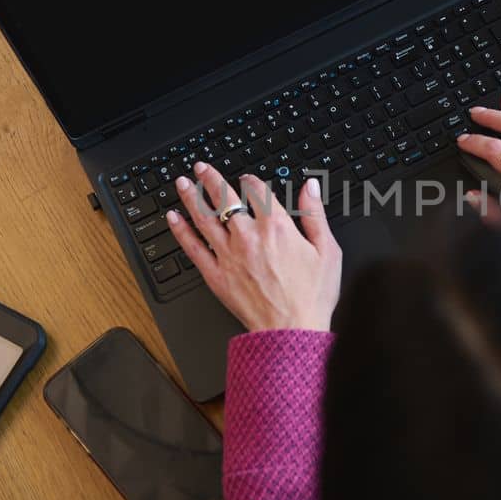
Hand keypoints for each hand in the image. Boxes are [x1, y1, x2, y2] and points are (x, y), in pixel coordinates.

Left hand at [167, 162, 342, 331]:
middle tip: (201, 168)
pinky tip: (173, 218)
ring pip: (204, 217)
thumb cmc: (310, 297)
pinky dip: (181, 230)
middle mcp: (248, 236)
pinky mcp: (216, 275)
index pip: (258, 192)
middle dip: (211, 179)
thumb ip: (315, 215)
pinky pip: (193, 248)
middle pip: (225, 198)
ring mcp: (229, 255)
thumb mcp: (327, 251)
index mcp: (277, 227)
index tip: (246, 178)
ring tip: (182, 182)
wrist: (290, 331)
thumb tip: (310, 187)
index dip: (250, 180)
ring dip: (191, 196)